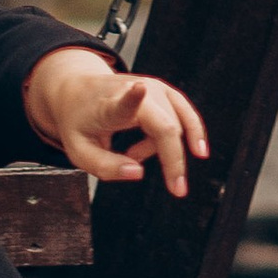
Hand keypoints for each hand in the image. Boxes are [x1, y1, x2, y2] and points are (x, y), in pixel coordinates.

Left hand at [23, 43, 208, 198]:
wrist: (78, 91)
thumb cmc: (78, 122)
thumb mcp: (79, 152)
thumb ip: (105, 166)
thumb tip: (138, 173)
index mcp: (108, 106)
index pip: (121, 102)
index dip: (132, 97)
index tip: (140, 88)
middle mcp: (135, 89)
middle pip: (166, 127)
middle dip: (175, 160)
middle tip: (176, 190)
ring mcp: (154, 87)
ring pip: (175, 128)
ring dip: (163, 150)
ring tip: (132, 154)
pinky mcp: (165, 90)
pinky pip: (186, 118)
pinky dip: (191, 135)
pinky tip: (199, 150)